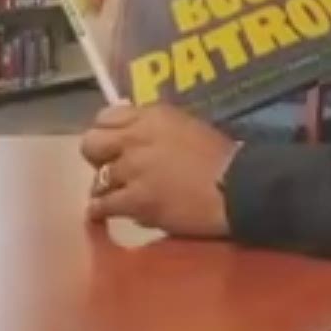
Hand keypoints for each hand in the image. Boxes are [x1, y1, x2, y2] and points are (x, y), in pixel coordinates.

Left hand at [79, 104, 238, 237]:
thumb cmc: (223, 157)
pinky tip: (103, 215)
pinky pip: (103, 206)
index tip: (113, 144)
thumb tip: (134, 134)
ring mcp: (133, 170)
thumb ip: (157, 128)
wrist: (238, 187)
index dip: (106, 132)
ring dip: (105, 187)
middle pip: (91, 143)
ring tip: (114, 195)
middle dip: (97, 157)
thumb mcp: (188, 126)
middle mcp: (136, 138)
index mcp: (152, 116)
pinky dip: (101, 211)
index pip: (106, 117)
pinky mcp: (135, 200)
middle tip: (109, 168)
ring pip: (97, 178)